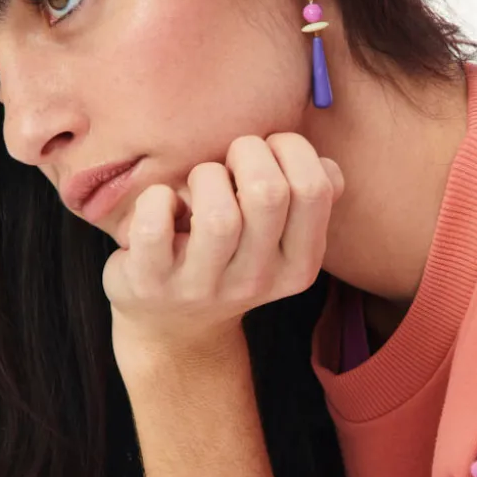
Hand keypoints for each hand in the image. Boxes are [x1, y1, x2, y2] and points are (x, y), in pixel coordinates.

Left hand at [102, 132, 344, 364]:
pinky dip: (156, 198)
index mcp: (299, 266)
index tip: (269, 151)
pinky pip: (155, 224)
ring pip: (218, 213)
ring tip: (199, 184)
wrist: (177, 328)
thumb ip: (310, 201)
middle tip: (232, 161)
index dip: (290, 148)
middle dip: (247, 152)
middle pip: (268, 192)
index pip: (314, 189)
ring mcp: (203, 287)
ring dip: (206, 176)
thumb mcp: (281, 242)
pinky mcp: (152, 284)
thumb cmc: (232, 260)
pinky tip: (165, 205)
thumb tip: (325, 167)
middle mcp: (257, 281)